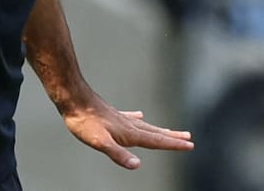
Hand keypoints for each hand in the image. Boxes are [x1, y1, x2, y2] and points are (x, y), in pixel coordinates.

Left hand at [64, 95, 192, 169]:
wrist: (72, 99)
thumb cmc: (84, 122)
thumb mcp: (100, 142)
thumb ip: (118, 154)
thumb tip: (138, 166)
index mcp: (129, 134)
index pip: (156, 141)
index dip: (173, 145)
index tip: (191, 145)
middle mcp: (128, 125)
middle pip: (155, 132)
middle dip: (172, 137)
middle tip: (188, 138)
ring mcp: (120, 119)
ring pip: (145, 126)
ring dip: (159, 129)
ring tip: (171, 131)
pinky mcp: (111, 115)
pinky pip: (129, 118)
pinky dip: (138, 118)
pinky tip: (139, 115)